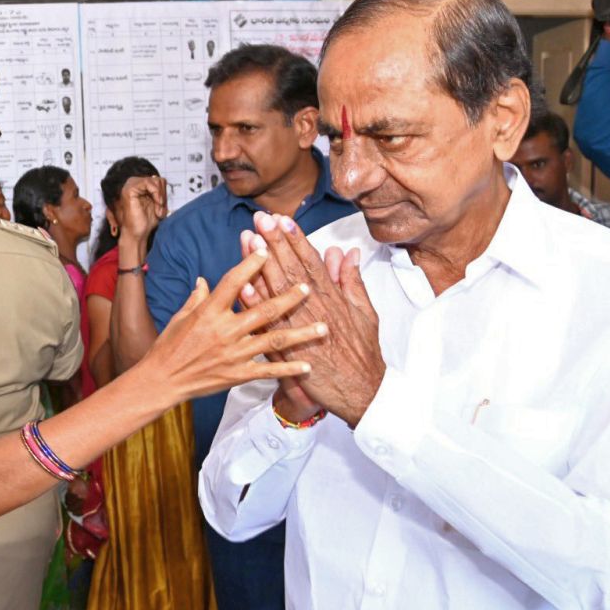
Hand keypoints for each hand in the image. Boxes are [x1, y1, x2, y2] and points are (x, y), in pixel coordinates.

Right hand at [116, 176, 167, 242]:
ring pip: (155, 181)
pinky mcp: (129, 189)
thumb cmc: (145, 222)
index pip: (158, 181)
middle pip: (158, 180)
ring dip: (160, 197)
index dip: (164, 193)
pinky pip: (148, 183)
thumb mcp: (157, 203)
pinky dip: (156, 194)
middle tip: (160, 209)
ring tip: (157, 210)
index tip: (162, 207)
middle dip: (163, 195)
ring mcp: (130, 185)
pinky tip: (156, 205)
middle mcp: (133, 183)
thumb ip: (159, 192)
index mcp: (139, 186)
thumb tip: (162, 180)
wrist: (137, 233)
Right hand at [141, 244, 324, 402]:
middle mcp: (224, 330)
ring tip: (323, 327)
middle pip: (263, 308)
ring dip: (301, 333)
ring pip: (274, 339)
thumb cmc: (167, 348)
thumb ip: (196, 297)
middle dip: (289, 297)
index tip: (267, 250)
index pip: (234, 281)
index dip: (251, 264)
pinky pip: (268, 370)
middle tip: (308, 287)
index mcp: (208, 311)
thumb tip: (204, 280)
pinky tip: (308, 365)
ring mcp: (233, 353)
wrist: (160, 381)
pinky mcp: (237, 375)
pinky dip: (289, 368)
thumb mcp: (179, 317)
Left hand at [249, 212, 384, 427]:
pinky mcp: (290, 350)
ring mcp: (301, 328)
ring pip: (278, 291)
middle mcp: (315, 309)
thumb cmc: (362, 353)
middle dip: (276, 242)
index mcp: (333, 298)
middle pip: (292, 269)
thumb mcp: (365, 312)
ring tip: (250, 241)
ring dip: (262, 265)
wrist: (361, 391)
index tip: (283, 219)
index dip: (296, 239)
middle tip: (261, 219)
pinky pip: (269, 323)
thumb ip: (351, 281)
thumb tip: (346, 253)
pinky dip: (258, 305)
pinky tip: (243, 286)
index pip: (311, 262)